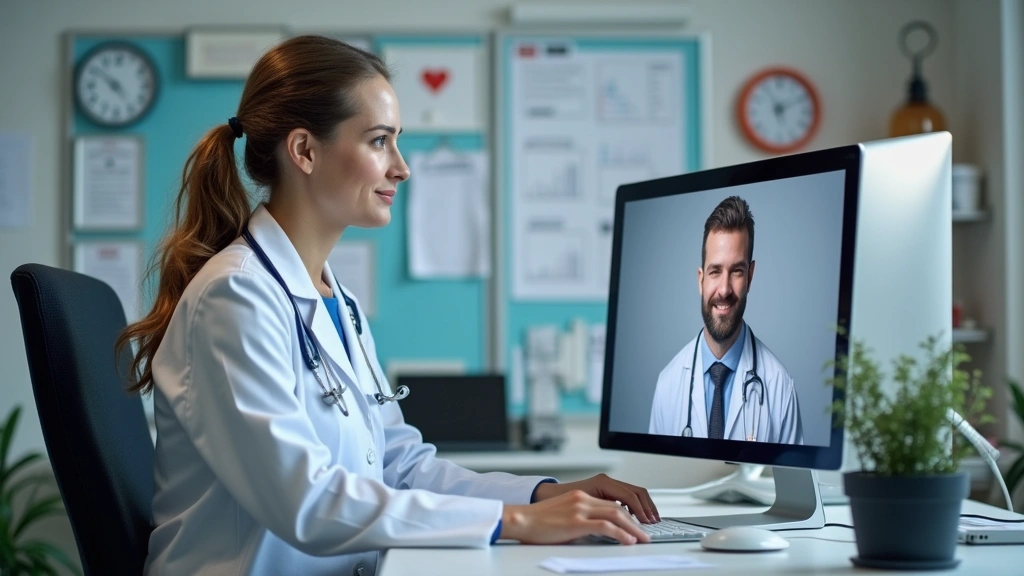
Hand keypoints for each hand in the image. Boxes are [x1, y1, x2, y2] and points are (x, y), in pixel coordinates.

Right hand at [499, 490, 649, 544]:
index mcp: (580, 496)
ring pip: (617, 514)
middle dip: (636, 521)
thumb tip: (598, 532)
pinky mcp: (576, 521)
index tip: (637, 524)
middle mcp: (583, 498)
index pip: (612, 503)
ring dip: (633, 528)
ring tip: (642, 538)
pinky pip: (606, 526)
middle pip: (618, 507)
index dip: (628, 514)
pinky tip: (628, 541)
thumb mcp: (563, 515)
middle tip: (645, 533)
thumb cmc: (537, 521)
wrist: (520, 520)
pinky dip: (621, 533)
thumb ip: (581, 519)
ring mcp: (580, 508)